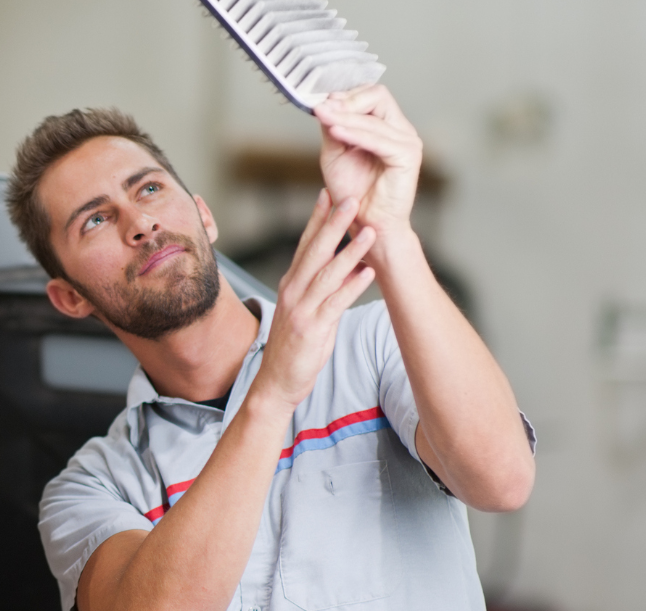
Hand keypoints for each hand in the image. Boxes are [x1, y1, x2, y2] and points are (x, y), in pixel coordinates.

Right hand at [254, 190, 375, 408]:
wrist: (276, 382)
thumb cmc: (293, 346)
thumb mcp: (304, 310)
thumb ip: (322, 287)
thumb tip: (347, 265)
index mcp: (291, 284)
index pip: (304, 244)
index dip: (317, 218)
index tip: (329, 193)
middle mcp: (293, 292)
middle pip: (315, 251)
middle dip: (333, 223)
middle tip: (350, 198)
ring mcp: (301, 310)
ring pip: (327, 274)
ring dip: (350, 251)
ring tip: (369, 232)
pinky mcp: (312, 329)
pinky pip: (335, 303)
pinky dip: (351, 287)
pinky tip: (367, 273)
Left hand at [313, 85, 422, 260]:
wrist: (366, 224)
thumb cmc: (353, 192)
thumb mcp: (335, 154)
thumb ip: (333, 128)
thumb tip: (326, 103)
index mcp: (387, 126)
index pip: (371, 94)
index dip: (345, 95)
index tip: (320, 101)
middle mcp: (401, 130)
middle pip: (378, 95)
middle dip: (347, 100)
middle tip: (322, 107)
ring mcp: (407, 141)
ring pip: (374, 117)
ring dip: (344, 116)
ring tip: (322, 116)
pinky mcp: (407, 156)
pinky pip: (378, 139)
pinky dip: (355, 133)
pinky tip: (335, 131)